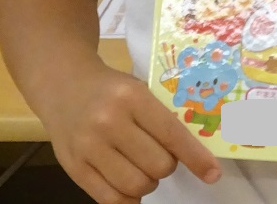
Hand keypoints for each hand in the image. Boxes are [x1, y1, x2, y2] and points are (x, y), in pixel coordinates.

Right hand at [44, 59, 219, 203]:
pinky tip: (130, 188)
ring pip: (135, 185)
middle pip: (157, 165)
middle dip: (168, 167)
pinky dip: (128, 200)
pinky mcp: (72, 167)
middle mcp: (109, 122)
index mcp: (132, 98)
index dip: (196, 158)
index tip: (213, 173)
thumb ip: (161, 117)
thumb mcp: (140, 90)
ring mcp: (88, 147)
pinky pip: (108, 199)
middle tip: (162, 157)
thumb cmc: (112, 89)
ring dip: (149, 184)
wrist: (63, 85)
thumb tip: (192, 151)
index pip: (172, 135)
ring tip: (144, 169)